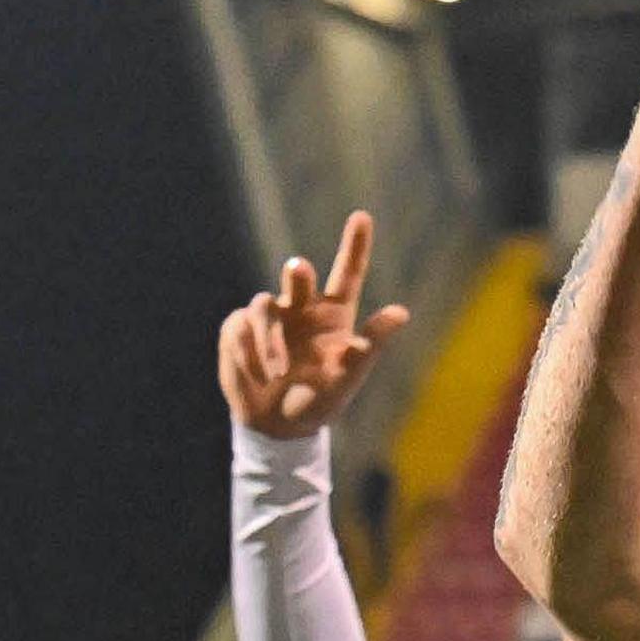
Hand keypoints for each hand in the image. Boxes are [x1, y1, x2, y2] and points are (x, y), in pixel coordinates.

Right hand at [218, 212, 410, 440]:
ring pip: (264, 305)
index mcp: (333, 315)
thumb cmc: (321, 397)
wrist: (280, 424)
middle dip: (297, 274)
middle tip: (298, 269)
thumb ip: (372, 343)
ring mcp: (268, 316)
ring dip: (270, 339)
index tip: (362, 216)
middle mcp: (301, 308)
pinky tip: (262, 376)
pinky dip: (251, 354)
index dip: (354, 245)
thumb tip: (401, 311)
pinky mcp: (238, 328)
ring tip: (279, 372)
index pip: (346, 274)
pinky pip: (241, 329)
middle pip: (298, 279)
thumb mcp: (350, 374)